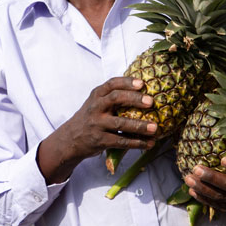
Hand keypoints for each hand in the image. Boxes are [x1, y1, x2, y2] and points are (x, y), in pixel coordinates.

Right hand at [37, 77, 157, 183]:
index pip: (112, 84)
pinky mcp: (100, 141)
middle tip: (151, 102)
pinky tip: (149, 143)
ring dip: (139, 126)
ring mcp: (97, 124)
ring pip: (120, 123)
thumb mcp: (96, 102)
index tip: (142, 83)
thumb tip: (144, 90)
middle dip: (135, 99)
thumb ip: (112, 96)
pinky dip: (137, 143)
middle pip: (116, 99)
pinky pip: (121, 141)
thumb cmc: (90, 117)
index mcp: (97, 95)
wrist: (71, 139)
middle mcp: (96, 107)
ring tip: (155, 128)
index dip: (127, 82)